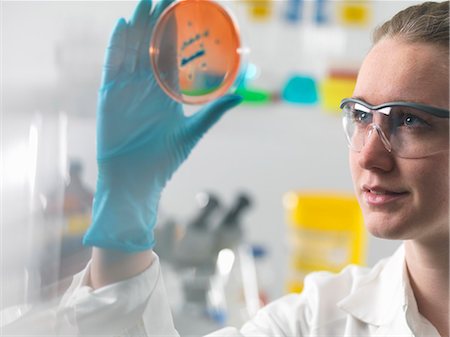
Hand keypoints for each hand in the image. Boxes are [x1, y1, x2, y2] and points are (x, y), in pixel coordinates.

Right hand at [83, 0, 241, 251]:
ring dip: (138, 28)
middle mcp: (147, 87)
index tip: (184, 11)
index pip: (171, 57)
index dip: (176, 34)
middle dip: (156, 22)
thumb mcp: (192, 132)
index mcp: (167, 94)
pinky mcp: (110, 95)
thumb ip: (213, 111)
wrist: (136, 179)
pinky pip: (113, 65)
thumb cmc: (164, 160)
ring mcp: (127, 89)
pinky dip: (117, 46)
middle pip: (151, 48)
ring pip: (133, 51)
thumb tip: (241, 94)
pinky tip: (122, 26)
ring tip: (144, 4)